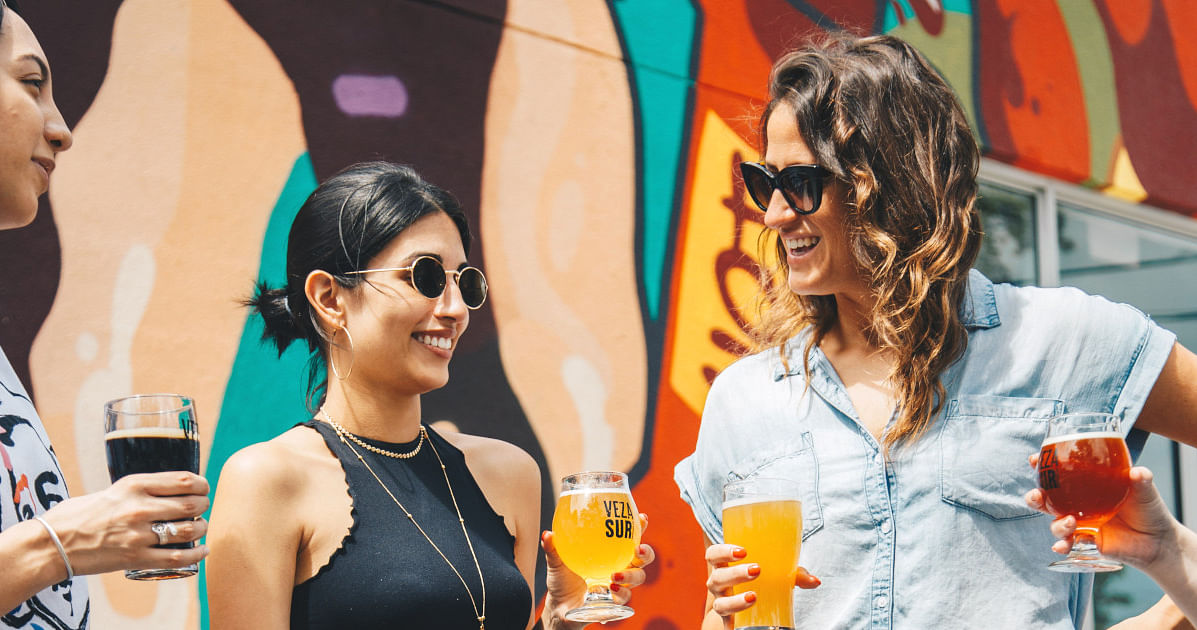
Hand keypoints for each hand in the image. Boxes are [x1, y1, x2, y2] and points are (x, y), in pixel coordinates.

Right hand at [39, 472, 209, 577]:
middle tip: (202, 509)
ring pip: (188, 530)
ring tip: (200, 529)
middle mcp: (139, 507)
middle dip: (203, 506)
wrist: (52, 543)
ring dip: (201, 529)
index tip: (203, 489)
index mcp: (134, 485)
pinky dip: (195, 554)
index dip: (202, 485)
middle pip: (191, 505)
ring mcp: (138, 534)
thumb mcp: (113, 491)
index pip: (183, 480)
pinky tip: (202, 550)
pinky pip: (177, 557)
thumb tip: (171, 491)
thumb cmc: (80, 515)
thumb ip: (141, 490)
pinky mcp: (135, 557)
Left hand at [541, 512, 654, 628]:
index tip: (643, 518)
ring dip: (631, 576)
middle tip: (639, 549)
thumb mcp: (556, 563)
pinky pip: (623, 598)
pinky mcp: (614, 602)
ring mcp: (618, 585)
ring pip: (638, 578)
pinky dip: (620, 593)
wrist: (558, 608)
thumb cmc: (561, 581)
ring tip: (615, 575)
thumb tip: (547, 534)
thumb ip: (553, 548)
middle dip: (646, 553)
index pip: (629, 537)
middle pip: (642, 559)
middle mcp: (618, 567)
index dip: (640, 527)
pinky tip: (610, 589)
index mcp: (609, 553)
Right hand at [705, 542, 819, 620]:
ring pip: (720, 603)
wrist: (748, 613)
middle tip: (756, 570)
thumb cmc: (761, 584)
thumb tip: (815, 581)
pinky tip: (744, 618)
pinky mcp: (729, 621)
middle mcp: (719, 585)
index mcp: (726, 566)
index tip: (743, 551)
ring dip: (736, 600)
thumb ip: (795, 575)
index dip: (723, 550)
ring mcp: (722, 604)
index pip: (714, 554)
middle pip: (717, 577)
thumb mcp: (777, 576)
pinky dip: (734, 620)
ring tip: (754, 596)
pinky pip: (726, 621)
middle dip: (735, 573)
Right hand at [1025, 460, 1176, 569]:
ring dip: (1056, 523)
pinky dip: (1061, 545)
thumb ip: (1141, 479)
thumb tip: (1137, 472)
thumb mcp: (1145, 490)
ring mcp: (1081, 524)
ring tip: (1070, 522)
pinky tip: (1061, 547)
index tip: (1033, 460)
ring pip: (1055, 522)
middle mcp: (1079, 504)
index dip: (1042, 466)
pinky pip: (1067, 544)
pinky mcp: (1087, 542)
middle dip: (1035, 497)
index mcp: (1087, 486)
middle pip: (1047, 499)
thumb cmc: (1149, 510)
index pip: (1059, 474)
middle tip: (1036, 496)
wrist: (1159, 541)